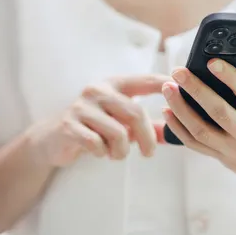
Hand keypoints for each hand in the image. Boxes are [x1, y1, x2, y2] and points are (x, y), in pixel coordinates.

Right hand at [25, 75, 170, 167]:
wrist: (52, 139)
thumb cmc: (95, 127)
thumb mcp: (121, 122)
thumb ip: (147, 126)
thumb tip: (174, 132)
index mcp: (115, 84)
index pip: (146, 80)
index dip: (166, 84)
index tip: (183, 87)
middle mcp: (99, 90)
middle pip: (135, 113)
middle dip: (147, 138)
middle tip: (149, 153)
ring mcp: (82, 106)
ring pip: (118, 132)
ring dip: (122, 150)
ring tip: (117, 154)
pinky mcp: (69, 125)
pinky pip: (97, 144)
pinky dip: (103, 153)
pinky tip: (100, 152)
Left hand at [162, 59, 235, 196]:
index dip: (230, 77)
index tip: (213, 62)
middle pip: (219, 112)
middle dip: (196, 90)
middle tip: (179, 72)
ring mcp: (233, 150)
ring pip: (201, 130)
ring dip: (181, 108)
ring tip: (167, 88)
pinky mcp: (221, 157)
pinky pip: (195, 144)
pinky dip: (178, 128)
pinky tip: (167, 111)